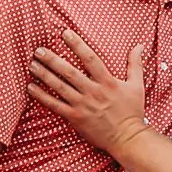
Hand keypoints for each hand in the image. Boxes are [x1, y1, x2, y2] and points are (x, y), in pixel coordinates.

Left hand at [28, 30, 146, 155]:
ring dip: (44, 75)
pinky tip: (31, 88)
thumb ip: (135, 64)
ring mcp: (83, 105)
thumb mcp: (137, 86)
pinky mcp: (75, 118)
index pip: (90, 59)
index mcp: (107, 82)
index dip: (77, 45)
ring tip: (32, 64)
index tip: (65, 33)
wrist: (127, 138)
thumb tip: (140, 46)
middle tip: (38, 50)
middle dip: (52, 60)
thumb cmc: (132, 112)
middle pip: (69, 72)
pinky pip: (55, 106)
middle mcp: (93, 92)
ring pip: (59, 87)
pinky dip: (42, 97)